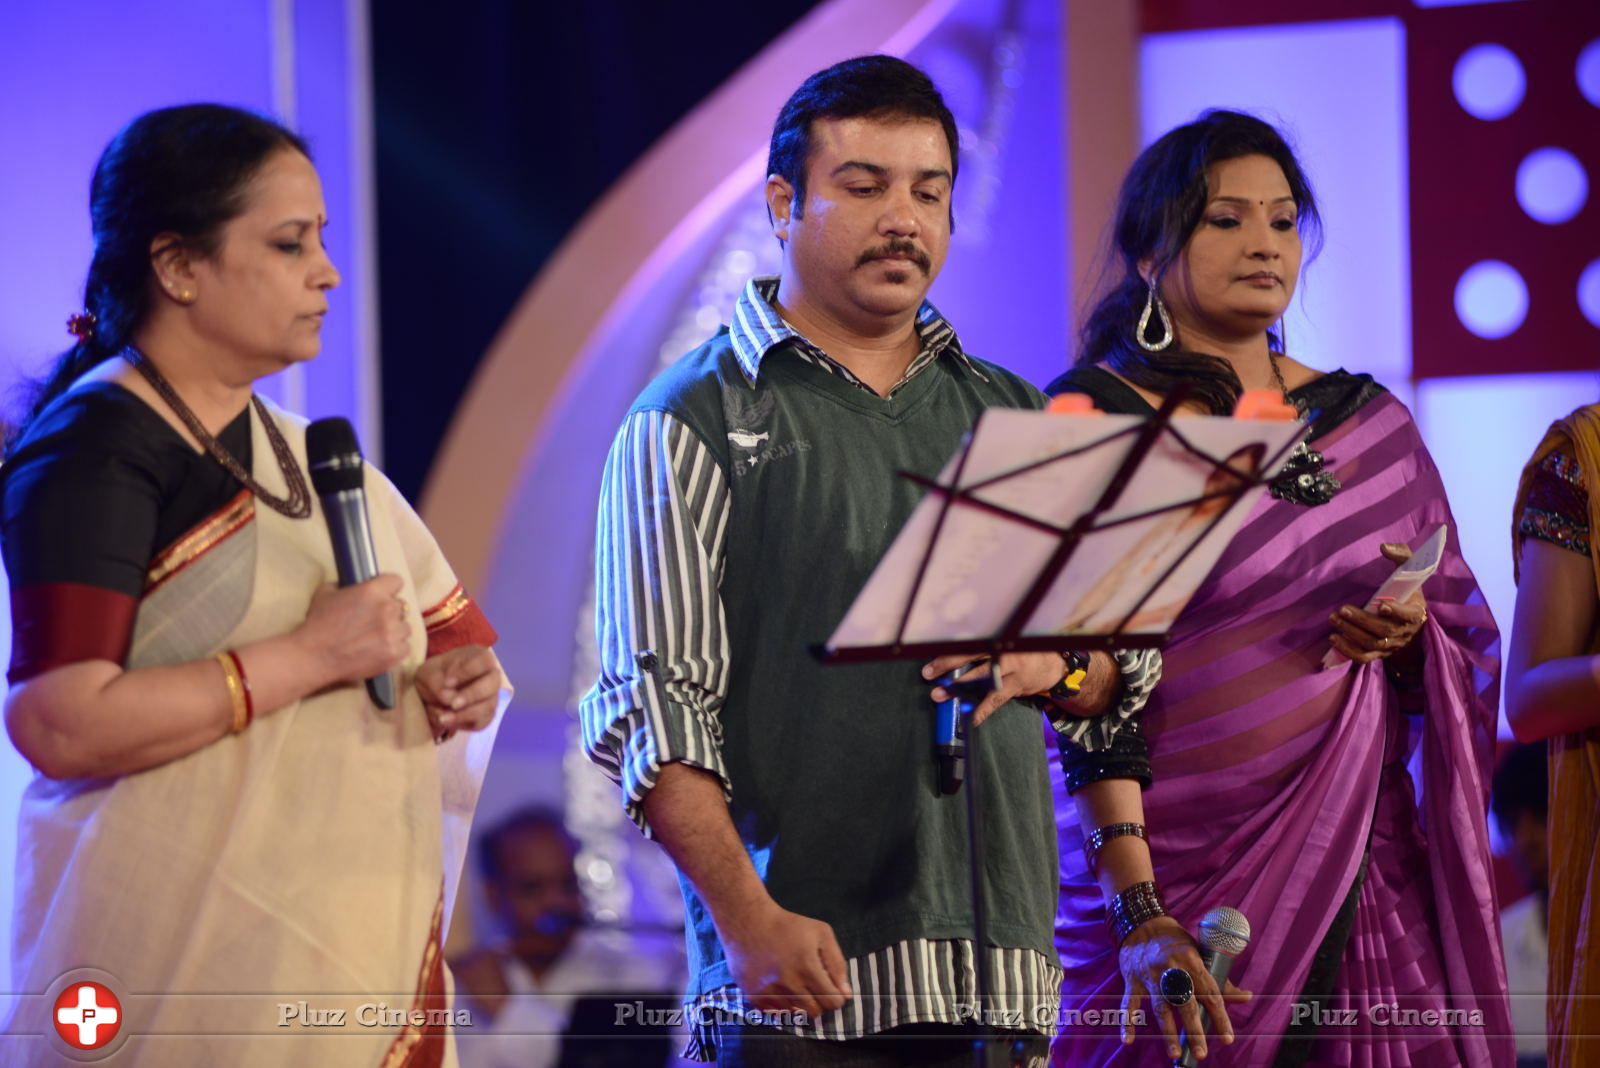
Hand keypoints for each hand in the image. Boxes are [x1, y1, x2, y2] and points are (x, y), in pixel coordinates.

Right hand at [297, 576, 409, 686]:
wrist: (314, 657)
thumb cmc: (318, 624)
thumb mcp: (326, 593)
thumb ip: (345, 585)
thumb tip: (354, 585)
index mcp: (373, 591)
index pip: (397, 581)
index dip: (389, 588)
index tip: (384, 594)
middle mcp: (387, 609)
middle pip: (401, 606)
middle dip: (390, 611)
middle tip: (374, 620)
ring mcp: (392, 633)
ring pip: (405, 627)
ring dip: (394, 631)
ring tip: (376, 638)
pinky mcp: (394, 653)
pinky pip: (405, 647)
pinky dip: (395, 649)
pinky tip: (379, 650)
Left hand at [415, 644, 499, 738]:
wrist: (430, 694)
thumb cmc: (433, 676)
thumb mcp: (427, 673)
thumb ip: (435, 681)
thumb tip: (449, 699)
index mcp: (478, 658)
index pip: (484, 661)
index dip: (468, 672)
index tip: (447, 682)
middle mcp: (490, 676)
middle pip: (492, 684)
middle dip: (472, 695)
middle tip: (452, 704)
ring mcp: (490, 697)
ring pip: (487, 707)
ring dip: (464, 714)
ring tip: (442, 718)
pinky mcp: (485, 716)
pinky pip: (480, 722)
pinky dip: (462, 724)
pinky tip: (445, 721)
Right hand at [715, 900, 851, 1018]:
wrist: (748, 921)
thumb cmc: (788, 925)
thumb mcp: (821, 933)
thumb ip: (837, 964)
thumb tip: (846, 994)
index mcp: (808, 967)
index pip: (832, 1002)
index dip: (836, 997)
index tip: (831, 988)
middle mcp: (788, 984)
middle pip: (815, 1012)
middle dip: (820, 1001)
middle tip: (813, 985)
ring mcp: (770, 992)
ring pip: (796, 1014)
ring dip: (800, 1003)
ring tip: (795, 983)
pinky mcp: (754, 997)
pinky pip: (776, 1014)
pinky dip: (782, 1005)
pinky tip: (780, 987)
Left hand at [921, 651, 1066, 725]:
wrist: (1052, 666)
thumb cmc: (1020, 652)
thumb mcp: (1003, 643)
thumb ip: (982, 647)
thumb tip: (948, 656)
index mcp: (996, 637)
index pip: (969, 640)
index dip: (949, 647)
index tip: (929, 653)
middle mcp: (1003, 650)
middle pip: (971, 656)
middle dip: (947, 665)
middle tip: (928, 673)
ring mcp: (1010, 669)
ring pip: (980, 679)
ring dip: (958, 688)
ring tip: (940, 695)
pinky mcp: (1015, 686)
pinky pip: (994, 700)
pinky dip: (981, 711)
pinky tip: (969, 719)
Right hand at [1119, 915, 1250, 1059]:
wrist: (1143, 925)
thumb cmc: (1177, 943)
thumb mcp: (1200, 954)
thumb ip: (1220, 981)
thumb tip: (1246, 997)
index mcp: (1191, 961)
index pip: (1210, 993)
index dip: (1220, 1017)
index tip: (1227, 1038)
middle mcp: (1171, 969)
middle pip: (1185, 1003)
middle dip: (1193, 1029)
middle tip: (1202, 1052)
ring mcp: (1150, 976)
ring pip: (1160, 1007)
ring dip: (1167, 1032)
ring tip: (1175, 1054)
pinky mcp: (1132, 980)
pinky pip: (1129, 1003)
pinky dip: (1127, 1021)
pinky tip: (1128, 1040)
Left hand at [1328, 543, 1428, 663]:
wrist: (1409, 619)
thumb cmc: (1406, 590)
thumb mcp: (1410, 571)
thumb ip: (1402, 556)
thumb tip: (1384, 547)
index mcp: (1416, 612)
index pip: (1410, 616)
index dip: (1398, 612)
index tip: (1383, 604)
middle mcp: (1405, 632)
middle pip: (1385, 631)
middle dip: (1362, 620)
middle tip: (1342, 610)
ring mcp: (1392, 645)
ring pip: (1373, 644)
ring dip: (1351, 633)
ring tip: (1334, 619)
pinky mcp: (1379, 654)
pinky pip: (1364, 658)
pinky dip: (1348, 650)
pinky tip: (1334, 638)